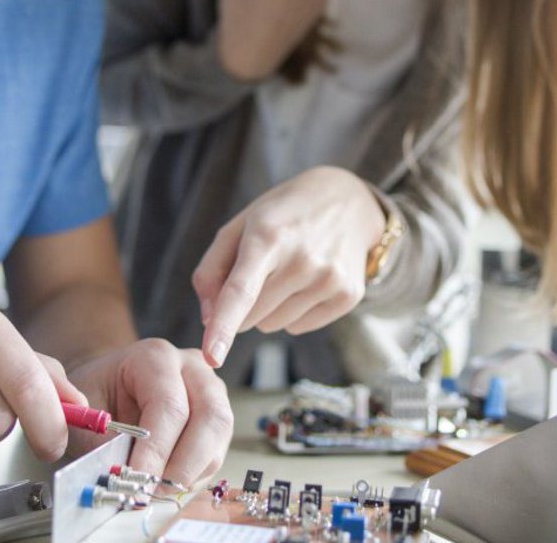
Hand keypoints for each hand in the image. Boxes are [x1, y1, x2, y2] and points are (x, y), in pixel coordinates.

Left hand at [67, 339, 232, 488]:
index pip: (169, 405)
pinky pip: (217, 451)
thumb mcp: (87, 410)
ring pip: (219, 436)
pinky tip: (165, 481)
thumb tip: (119, 476)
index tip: (137, 481)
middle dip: (183, 464)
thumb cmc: (98, 393)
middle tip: (152, 491)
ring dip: (191, 471)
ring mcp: (210, 389)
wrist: (107, 384)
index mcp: (155, 357)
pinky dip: (194, 475)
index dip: (156, 449)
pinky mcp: (216, 416)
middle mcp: (191, 367)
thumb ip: (103, 441)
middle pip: (210, 416)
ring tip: (155, 489)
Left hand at [192, 167, 386, 366]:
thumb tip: (207, 318)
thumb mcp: (240, 226)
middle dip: (243, 304)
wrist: (347, 200)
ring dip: (268, 308)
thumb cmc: (282, 214)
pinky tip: (306, 280)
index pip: (241, 290)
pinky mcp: (348, 296)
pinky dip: (293, 311)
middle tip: (261, 267)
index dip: (223, 326)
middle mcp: (302, 259)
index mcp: (268, 235)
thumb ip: (212, 269)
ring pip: (273, 325)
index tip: (211, 356)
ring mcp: (329, 279)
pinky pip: (299, 327)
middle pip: (251, 315)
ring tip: (287, 270)